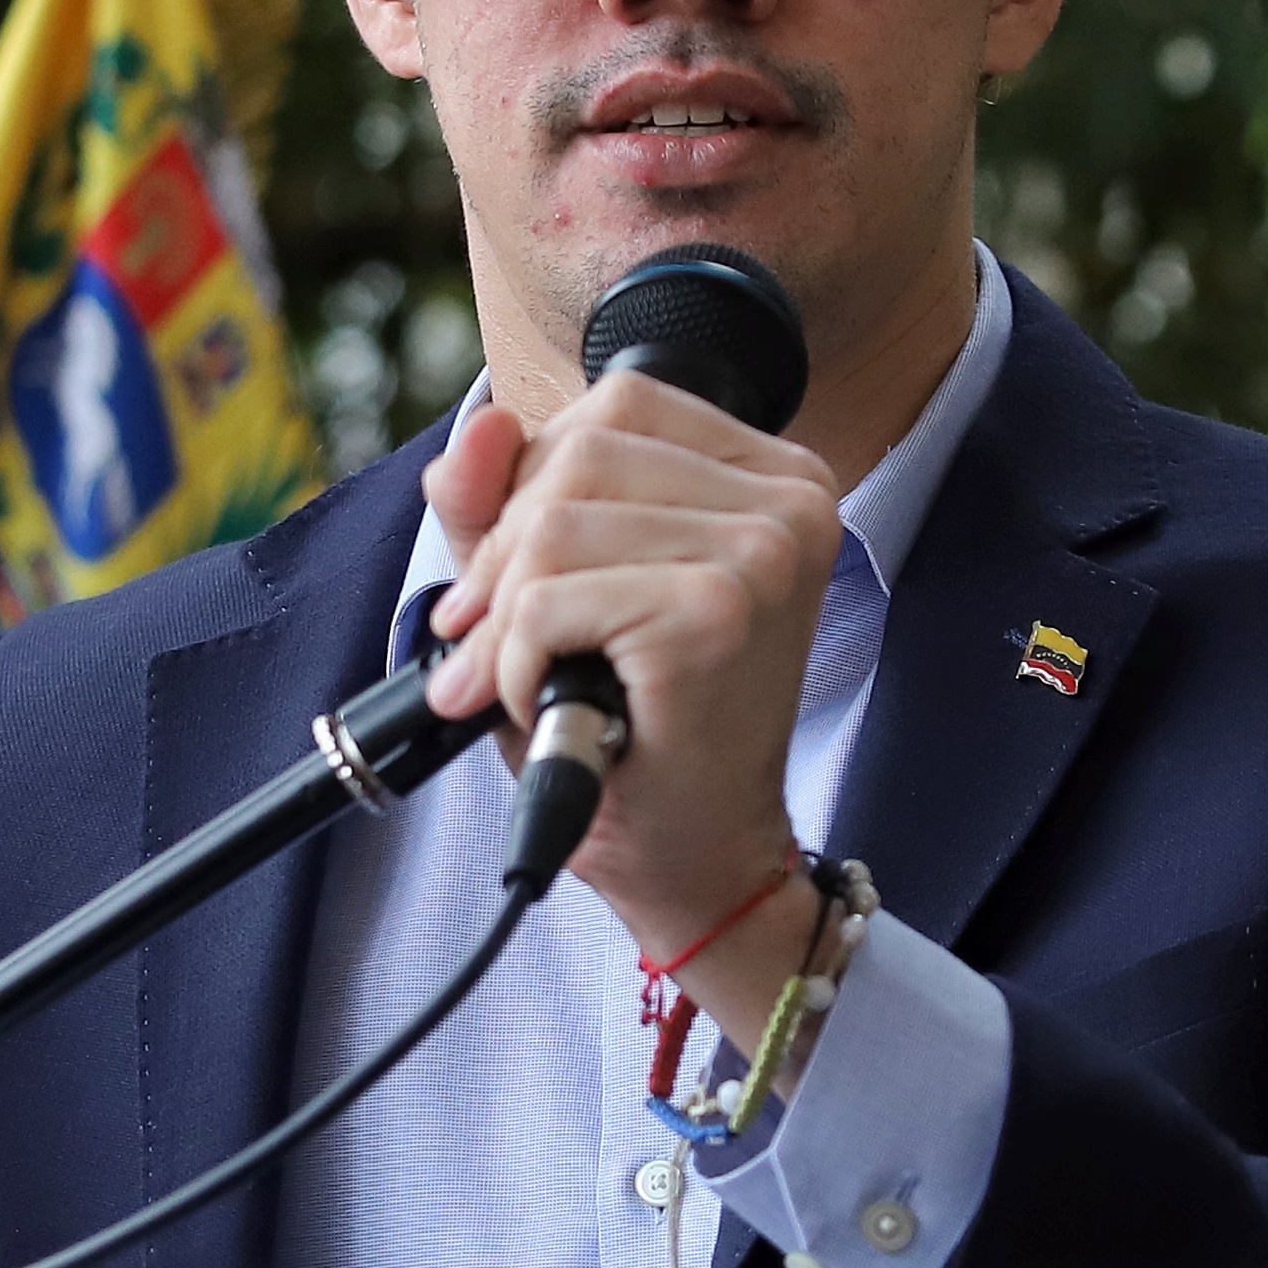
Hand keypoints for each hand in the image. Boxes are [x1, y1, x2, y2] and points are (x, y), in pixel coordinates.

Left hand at [420, 369, 840, 1024]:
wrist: (696, 861)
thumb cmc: (640, 732)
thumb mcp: (558, 589)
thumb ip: (506, 500)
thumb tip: (477, 425)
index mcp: (774, 475)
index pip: (618, 406)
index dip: (535, 484)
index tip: (516, 581)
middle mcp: (790, 500)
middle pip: (578, 453)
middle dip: (504, 557)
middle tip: (493, 651)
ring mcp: (762, 552)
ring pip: (554, 522)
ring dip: (506, 619)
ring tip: (528, 682)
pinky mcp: (717, 613)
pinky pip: (548, 597)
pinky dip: (515, 661)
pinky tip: (547, 702)